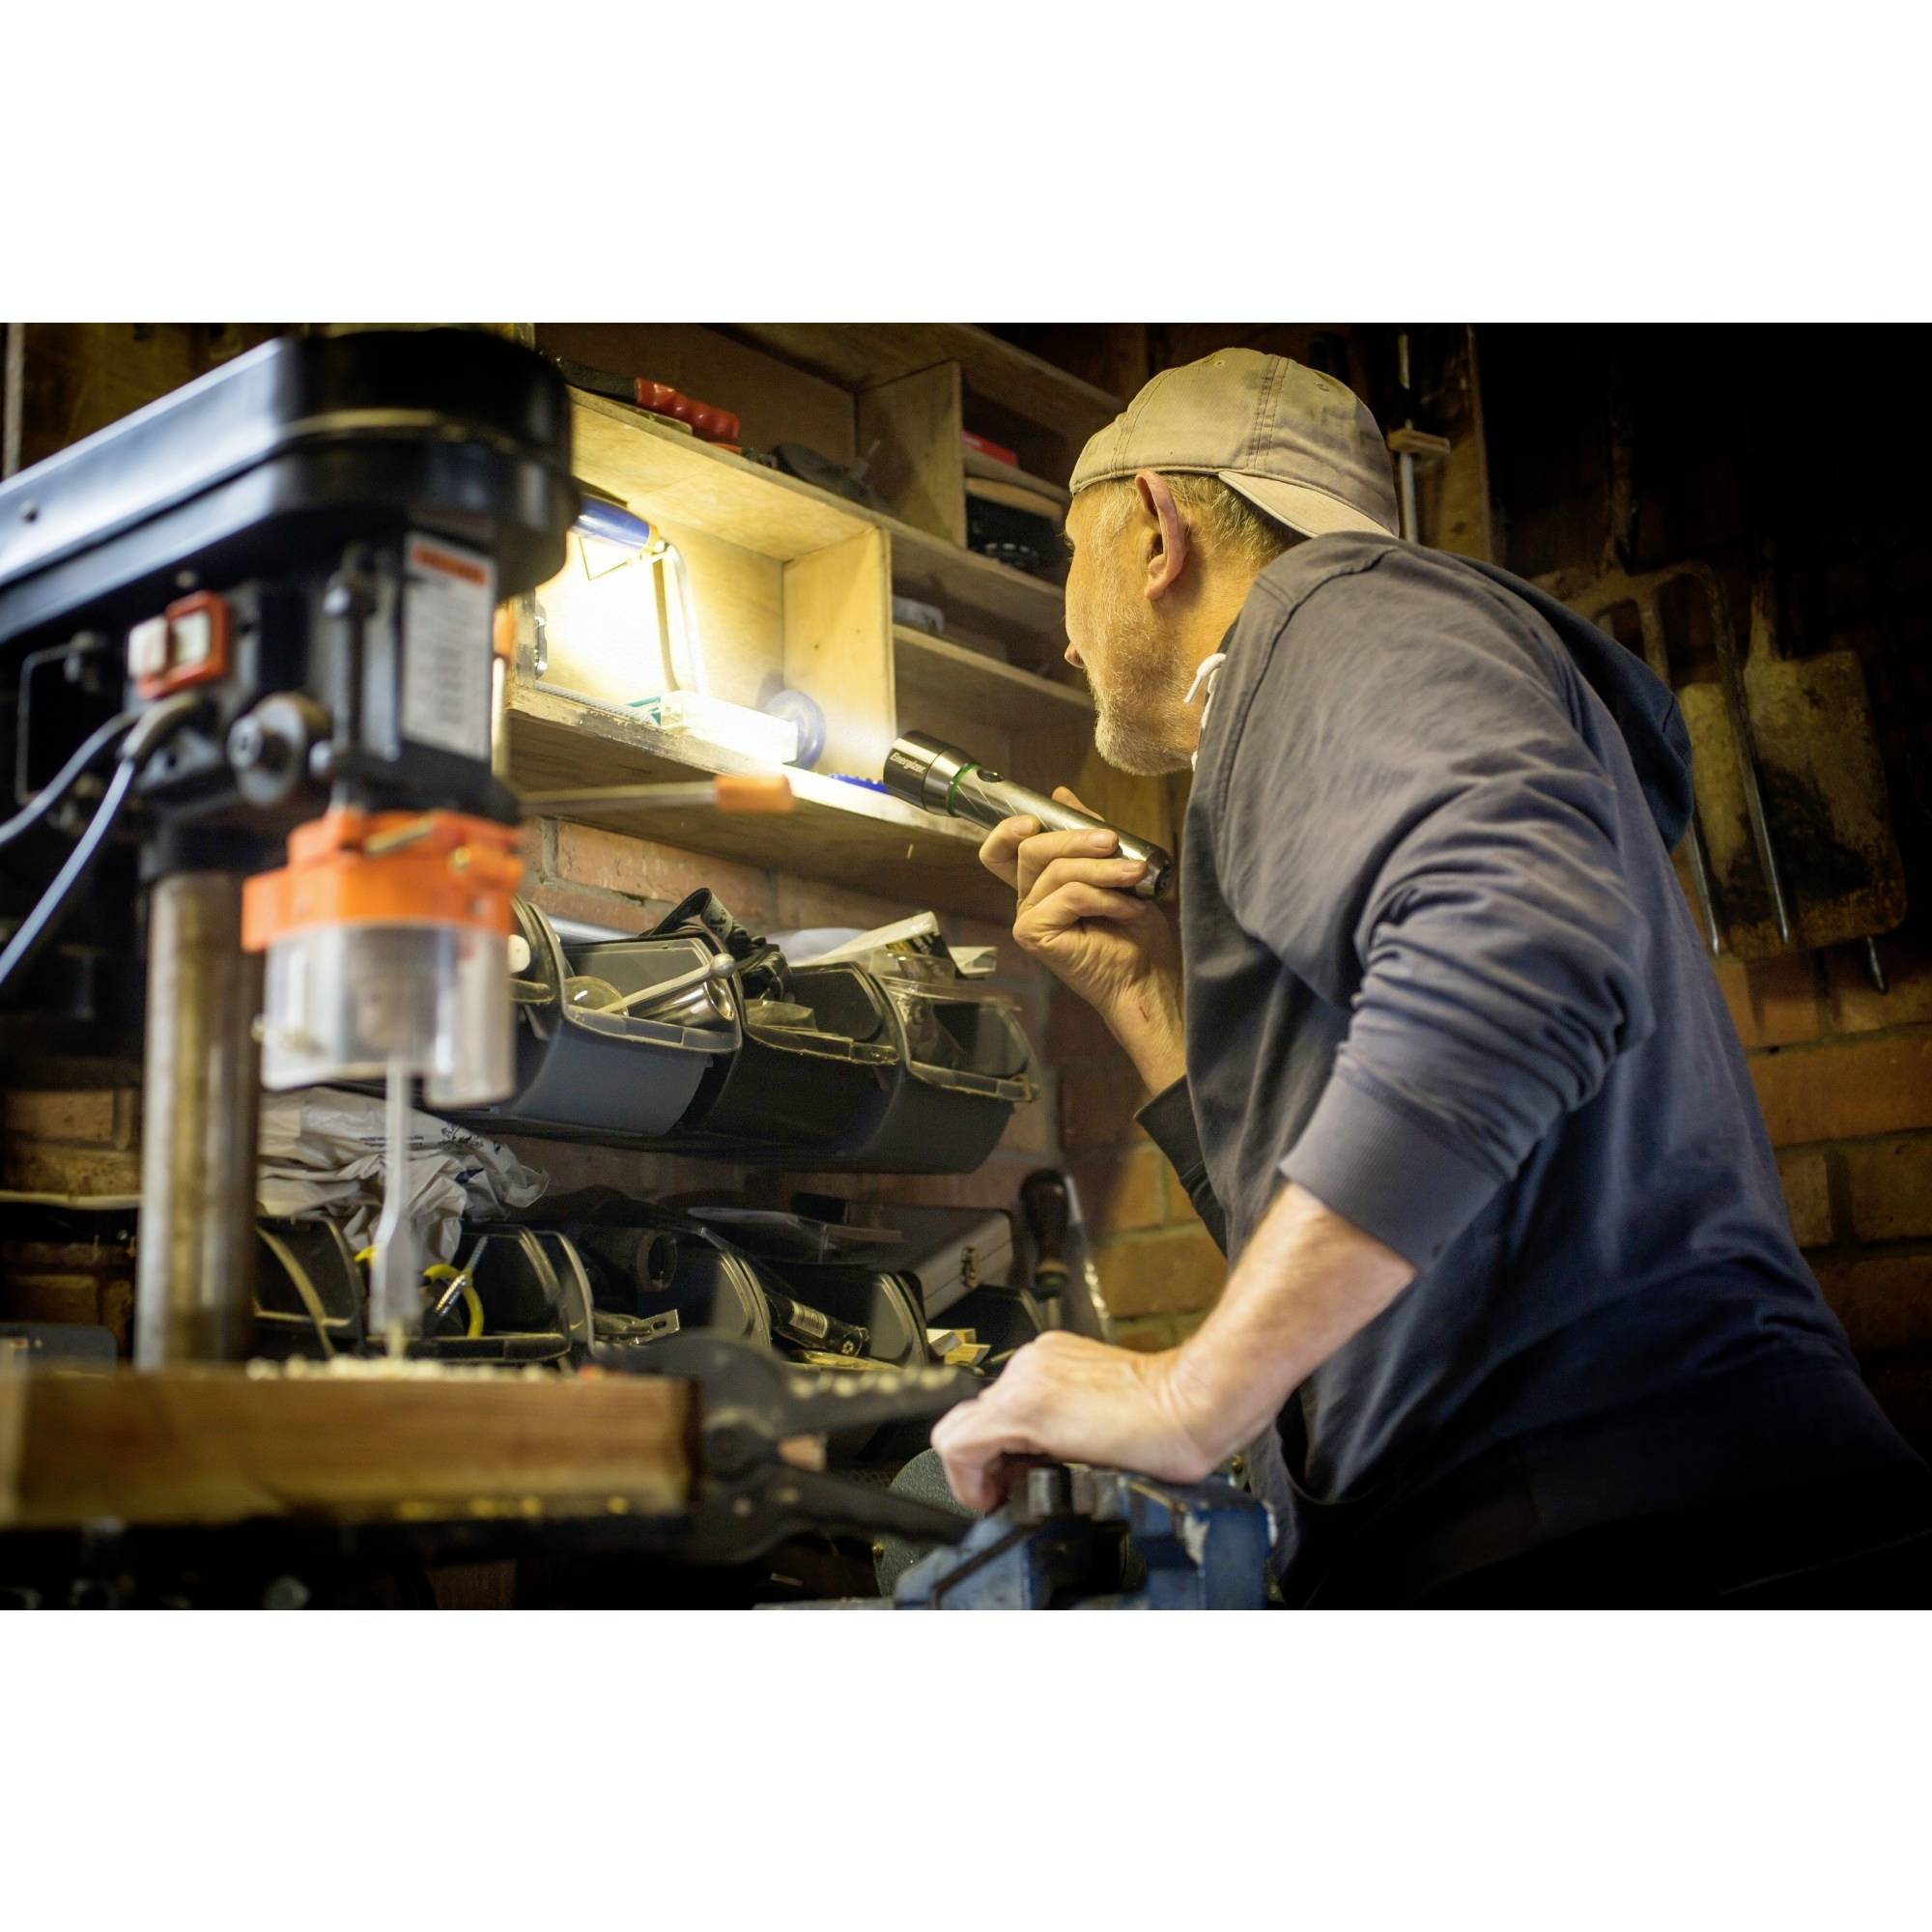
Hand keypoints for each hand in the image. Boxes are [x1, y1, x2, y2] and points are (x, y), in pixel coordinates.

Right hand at [930, 1331, 1219, 1512]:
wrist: (1194, 1402)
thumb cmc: (1156, 1439)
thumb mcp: (1079, 1477)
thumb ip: (1022, 1472)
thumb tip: (1002, 1481)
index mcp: (1023, 1402)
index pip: (952, 1440)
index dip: (965, 1482)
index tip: (989, 1499)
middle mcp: (1026, 1370)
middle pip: (973, 1420)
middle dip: (989, 1460)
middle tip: (1016, 1486)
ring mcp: (1043, 1356)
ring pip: (997, 1403)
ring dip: (1012, 1438)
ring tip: (1045, 1463)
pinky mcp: (1061, 1351)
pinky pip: (1024, 1386)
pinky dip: (1032, 1415)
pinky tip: (1061, 1435)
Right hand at [977, 786, 1185, 1090]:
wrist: (1148, 977)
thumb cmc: (1135, 929)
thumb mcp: (1115, 866)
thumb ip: (1088, 833)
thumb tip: (1061, 794)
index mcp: (1040, 883)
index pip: (1002, 850)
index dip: (1008, 829)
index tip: (1037, 819)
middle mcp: (1028, 899)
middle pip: (1030, 849)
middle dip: (1077, 839)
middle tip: (1116, 843)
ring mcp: (1028, 918)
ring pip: (1056, 870)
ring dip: (1103, 869)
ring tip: (1137, 877)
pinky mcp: (1034, 935)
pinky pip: (1068, 896)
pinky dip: (1104, 897)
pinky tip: (1129, 908)